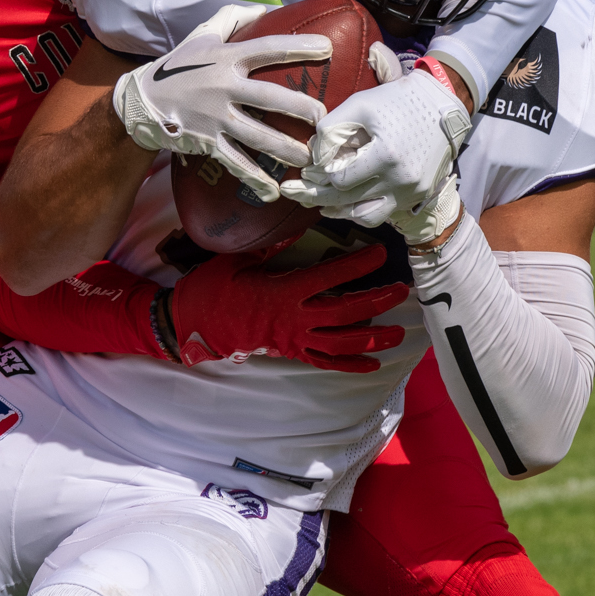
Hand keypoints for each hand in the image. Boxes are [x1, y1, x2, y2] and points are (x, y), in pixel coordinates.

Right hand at [111, 2, 330, 200]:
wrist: (142, 100)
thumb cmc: (177, 66)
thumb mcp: (201, 35)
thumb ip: (232, 18)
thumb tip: (264, 8)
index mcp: (226, 58)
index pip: (268, 48)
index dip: (298, 47)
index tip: (327, 48)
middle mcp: (223, 87)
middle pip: (269, 97)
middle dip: (300, 107)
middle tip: (323, 117)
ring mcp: (215, 117)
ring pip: (257, 135)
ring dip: (285, 148)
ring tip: (309, 157)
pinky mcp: (207, 142)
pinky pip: (235, 162)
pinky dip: (253, 178)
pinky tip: (272, 191)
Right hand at [164, 240, 411, 371]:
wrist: (193, 324)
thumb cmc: (213, 289)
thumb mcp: (238, 260)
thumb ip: (271, 247)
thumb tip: (297, 230)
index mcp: (283, 291)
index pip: (328, 276)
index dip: (357, 265)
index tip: (380, 254)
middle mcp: (294, 317)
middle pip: (345, 311)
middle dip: (376, 301)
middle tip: (401, 291)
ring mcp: (293, 337)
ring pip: (341, 342)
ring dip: (372, 338)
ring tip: (398, 333)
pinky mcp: (289, 351)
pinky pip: (324, 362)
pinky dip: (350, 364)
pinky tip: (373, 364)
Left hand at [281, 67, 470, 233]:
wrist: (443, 104)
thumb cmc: (397, 99)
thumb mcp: (359, 104)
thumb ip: (331, 129)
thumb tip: (312, 157)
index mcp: (386, 155)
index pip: (339, 179)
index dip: (320, 175)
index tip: (309, 168)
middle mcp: (402, 180)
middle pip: (347, 201)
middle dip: (315, 196)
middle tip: (290, 192)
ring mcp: (412, 192)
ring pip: (365, 216)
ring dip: (339, 211)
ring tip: (318, 204)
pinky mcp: (418, 195)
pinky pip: (384, 213)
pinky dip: (361, 211)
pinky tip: (344, 204)